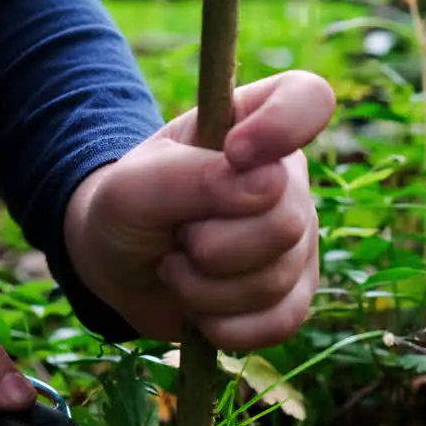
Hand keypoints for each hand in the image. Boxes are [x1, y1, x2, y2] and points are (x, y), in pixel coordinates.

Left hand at [64, 70, 335, 350]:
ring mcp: (296, 241)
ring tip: (177, 269)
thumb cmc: (126, 211)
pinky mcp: (293, 295)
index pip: (308, 99)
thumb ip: (190, 178)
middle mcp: (287, 180)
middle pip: (285, 219)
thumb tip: (265, 186)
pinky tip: (200, 312)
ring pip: (276, 278)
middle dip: (212, 243)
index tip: (234, 153)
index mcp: (253, 126)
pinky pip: (280, 322)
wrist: (117, 271)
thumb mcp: (132, 187)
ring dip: (206, 288)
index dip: (284, 126)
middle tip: (177, 237)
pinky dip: (226, 326)